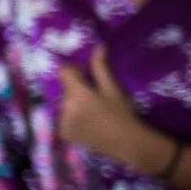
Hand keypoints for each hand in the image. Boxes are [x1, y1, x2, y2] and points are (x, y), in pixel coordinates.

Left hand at [57, 47, 148, 166]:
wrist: (127, 143)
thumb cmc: (122, 113)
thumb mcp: (113, 89)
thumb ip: (101, 68)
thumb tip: (98, 46)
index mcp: (77, 94)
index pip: (63, 72)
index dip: (74, 71)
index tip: (87, 75)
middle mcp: (65, 108)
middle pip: (65, 89)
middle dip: (76, 89)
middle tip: (95, 97)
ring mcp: (62, 122)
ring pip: (64, 104)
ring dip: (74, 104)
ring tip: (93, 112)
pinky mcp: (64, 133)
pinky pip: (63, 118)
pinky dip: (72, 118)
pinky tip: (88, 122)